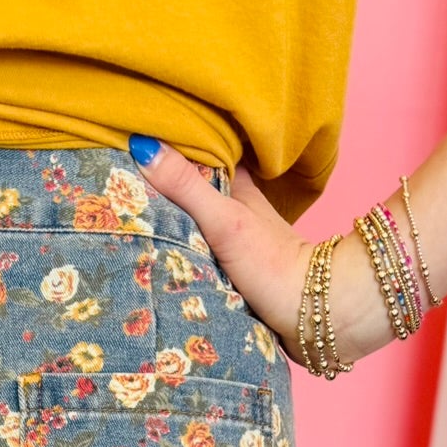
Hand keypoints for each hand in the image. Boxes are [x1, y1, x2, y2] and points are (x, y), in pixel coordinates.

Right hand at [129, 140, 394, 370]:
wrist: (310, 312)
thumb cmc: (271, 262)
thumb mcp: (224, 220)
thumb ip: (187, 188)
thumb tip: (144, 146)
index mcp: (241, 186)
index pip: (206, 153)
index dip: (179, 143)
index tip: (145, 134)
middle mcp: (242, 208)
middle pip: (201, 186)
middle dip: (174, 179)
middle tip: (135, 169)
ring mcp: (241, 240)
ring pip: (203, 217)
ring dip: (178, 214)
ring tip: (141, 204)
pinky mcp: (240, 270)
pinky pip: (205, 248)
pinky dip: (188, 244)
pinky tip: (169, 248)